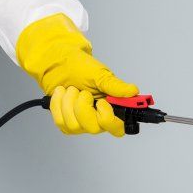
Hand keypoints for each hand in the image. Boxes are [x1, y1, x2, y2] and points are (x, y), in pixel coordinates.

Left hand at [15, 14, 138, 137]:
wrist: (59, 63)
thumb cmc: (80, 68)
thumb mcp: (99, 74)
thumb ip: (115, 86)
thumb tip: (133, 91)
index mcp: (111, 107)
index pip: (118, 128)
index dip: (108, 118)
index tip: (101, 102)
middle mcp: (98, 119)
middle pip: (93, 128)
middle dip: (83, 107)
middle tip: (82, 92)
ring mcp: (81, 123)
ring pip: (74, 125)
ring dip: (69, 102)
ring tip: (71, 89)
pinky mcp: (65, 123)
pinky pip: (60, 121)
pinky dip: (58, 104)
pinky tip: (61, 93)